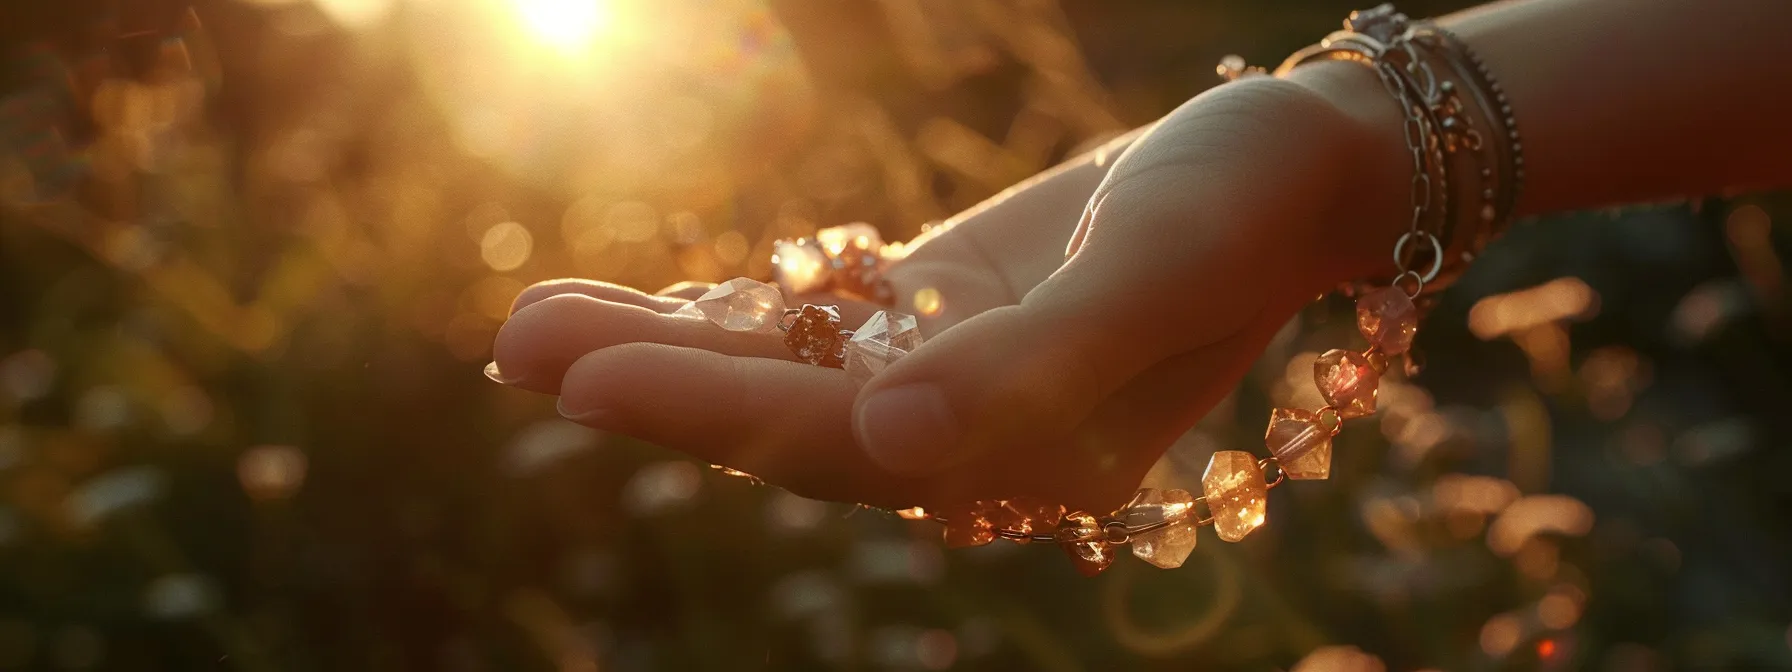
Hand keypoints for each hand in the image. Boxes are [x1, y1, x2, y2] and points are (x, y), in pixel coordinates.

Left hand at [491, 67, 1404, 513]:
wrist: (1302, 164)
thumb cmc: (1244, 206)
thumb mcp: (1150, 274)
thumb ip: (1032, 369)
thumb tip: (891, 442)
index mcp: (1030, 457)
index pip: (841, 445)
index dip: (709, 410)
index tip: (582, 369)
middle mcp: (978, 438)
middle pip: (786, 423)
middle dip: (654, 386)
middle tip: (514, 343)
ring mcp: (954, 378)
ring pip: (788, 377)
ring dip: (669, 350)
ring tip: (535, 322)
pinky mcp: (945, 316)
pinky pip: (819, 329)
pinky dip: (731, 316)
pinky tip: (643, 299)